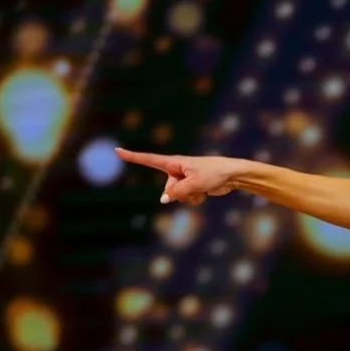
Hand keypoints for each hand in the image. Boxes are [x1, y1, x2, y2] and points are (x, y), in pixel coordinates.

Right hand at [115, 148, 239, 205]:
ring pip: (179, 197)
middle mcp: (176, 171)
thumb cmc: (214, 173)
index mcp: (174, 163)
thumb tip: (164, 199)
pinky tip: (206, 192)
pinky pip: (188, 200)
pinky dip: (197, 199)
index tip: (117, 151)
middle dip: (180, 194)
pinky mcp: (193, 187)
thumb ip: (177, 192)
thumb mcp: (194, 184)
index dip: (132, 157)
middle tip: (196, 186)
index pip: (148, 160)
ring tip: (203, 187)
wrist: (232, 175)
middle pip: (168, 190)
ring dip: (190, 197)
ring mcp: (184, 180)